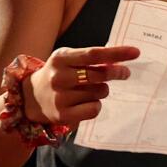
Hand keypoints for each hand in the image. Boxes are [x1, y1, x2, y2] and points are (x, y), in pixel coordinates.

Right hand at [24, 45, 139, 125]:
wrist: (31, 97)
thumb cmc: (59, 75)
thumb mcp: (68, 61)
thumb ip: (90, 60)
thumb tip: (119, 60)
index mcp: (60, 58)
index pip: (93, 54)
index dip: (116, 53)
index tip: (135, 52)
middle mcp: (59, 77)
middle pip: (100, 75)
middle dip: (116, 73)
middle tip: (124, 72)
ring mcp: (61, 97)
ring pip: (100, 93)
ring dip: (102, 91)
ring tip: (89, 89)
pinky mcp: (64, 114)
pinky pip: (95, 109)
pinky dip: (96, 105)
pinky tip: (86, 102)